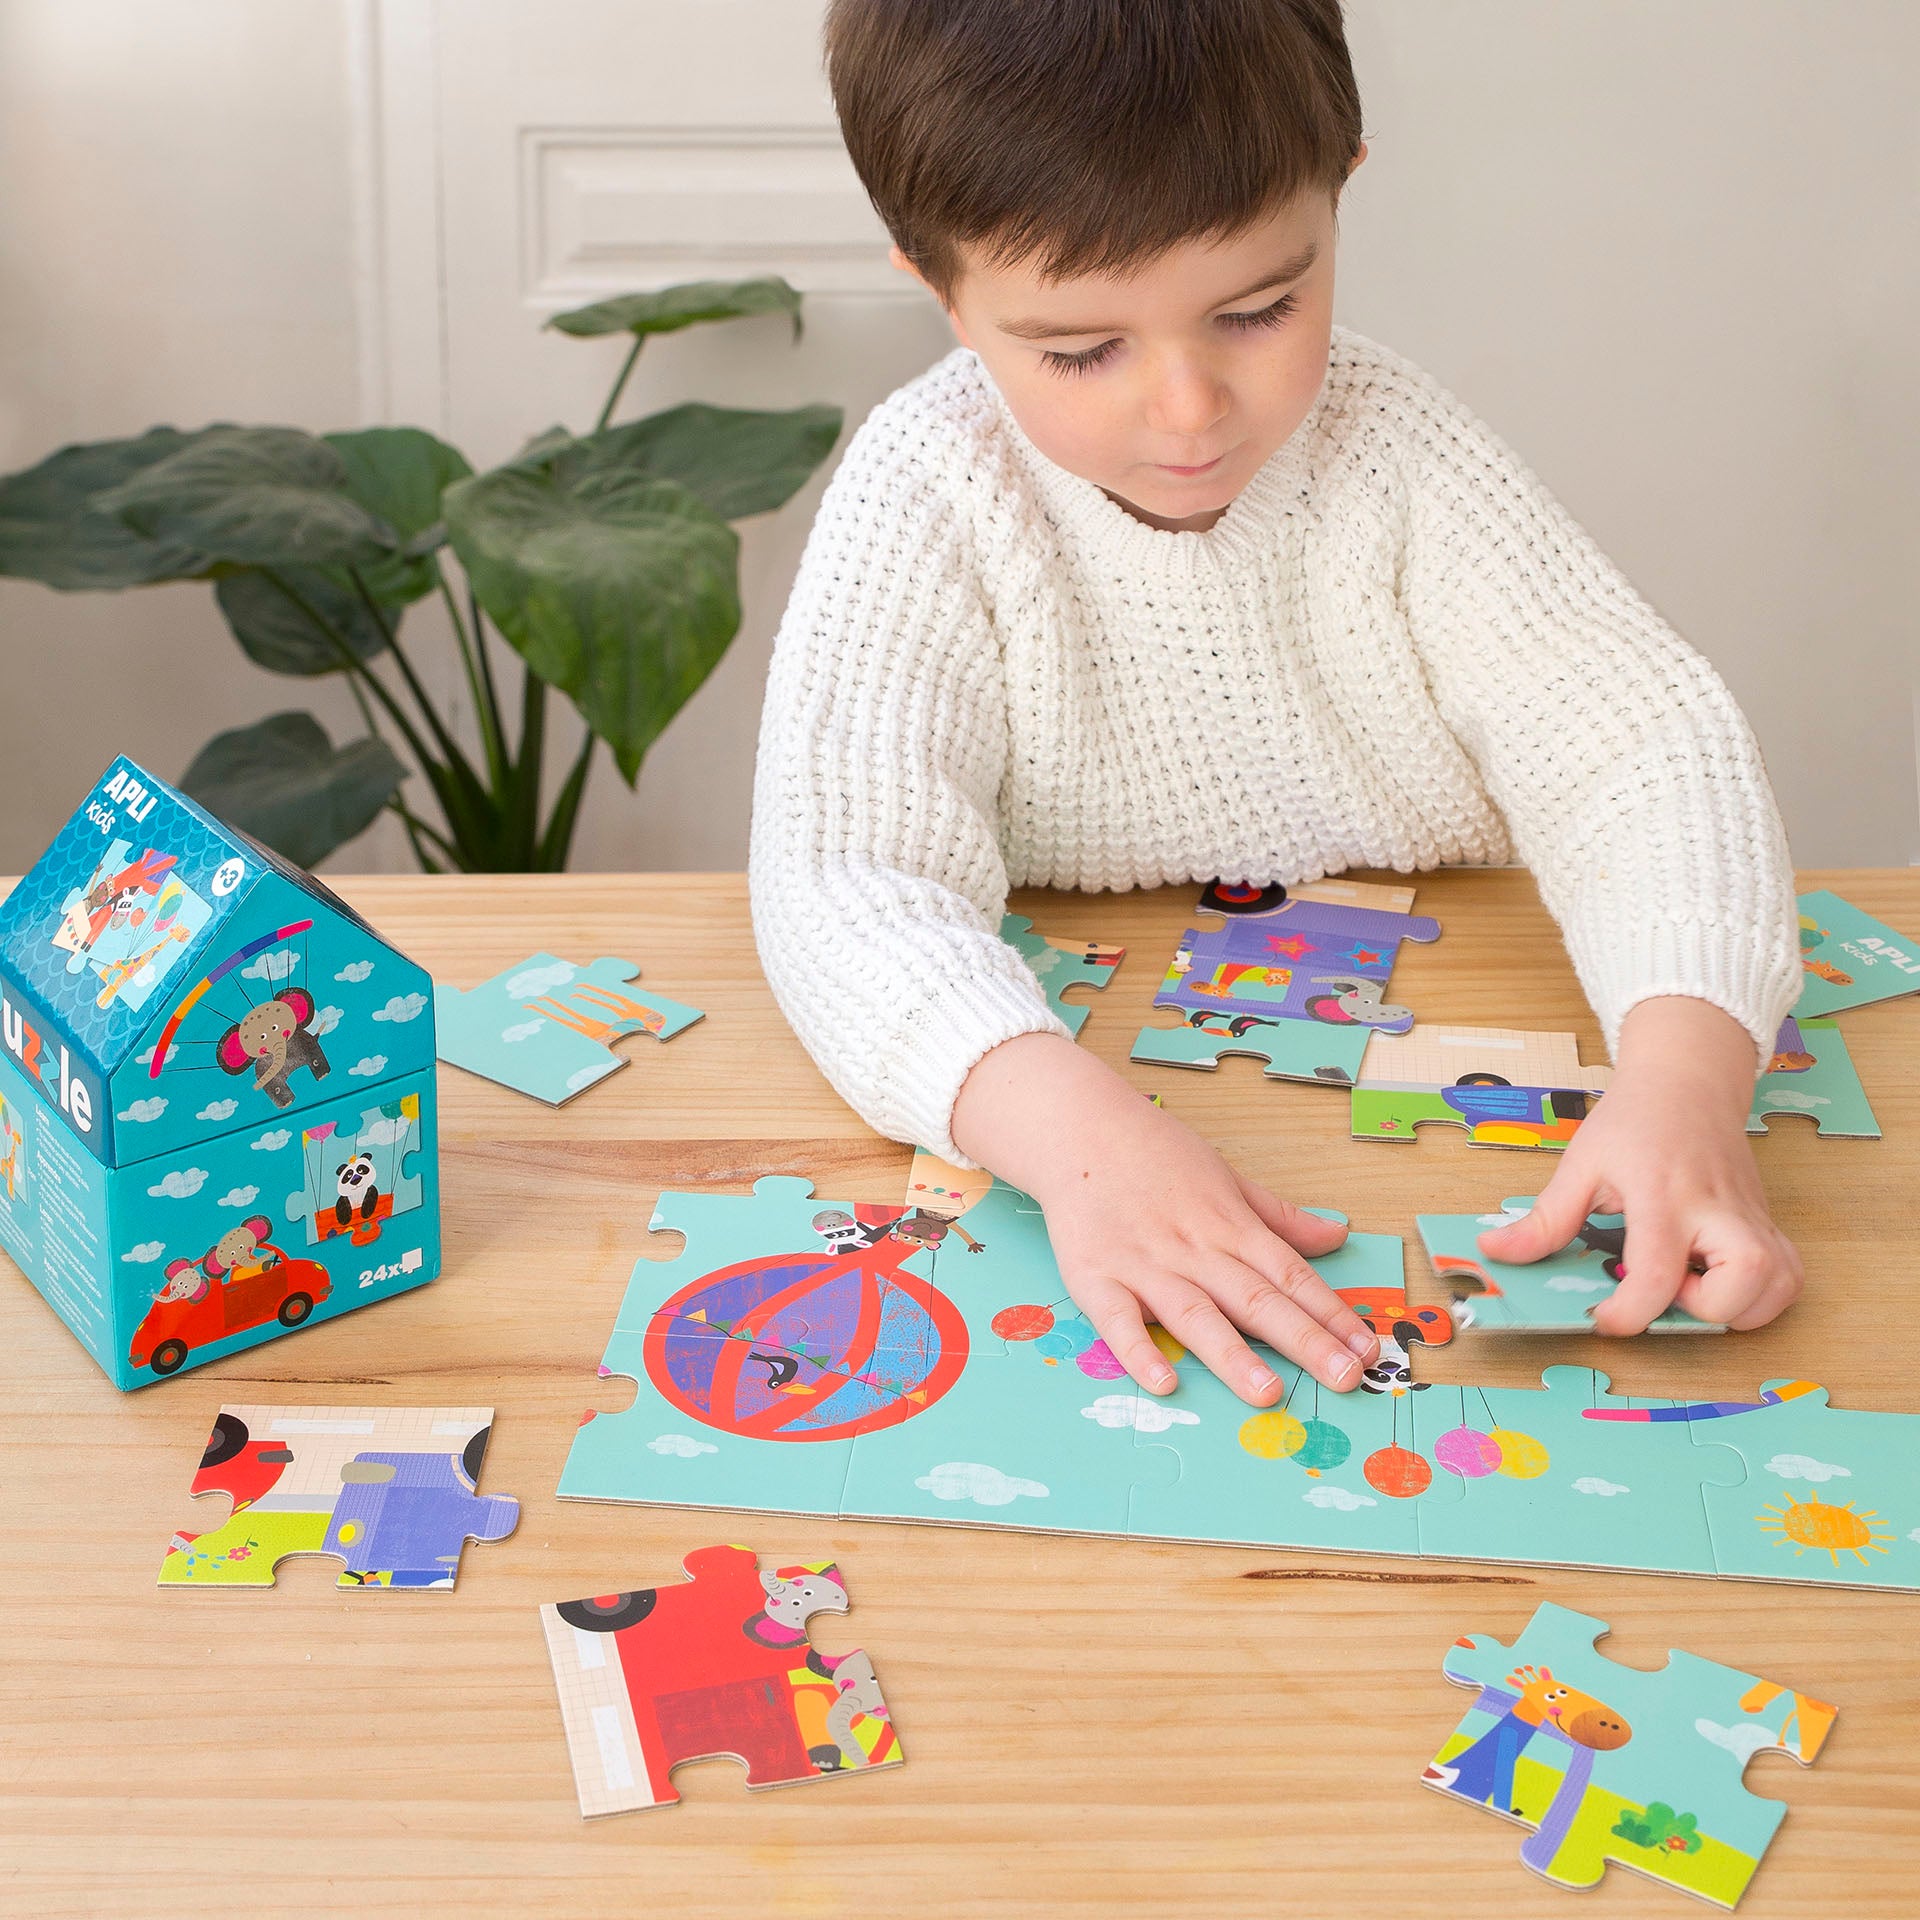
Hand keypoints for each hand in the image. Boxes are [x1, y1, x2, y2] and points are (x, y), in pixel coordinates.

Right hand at [950, 1032, 1378, 1402]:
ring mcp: (1144, 1265)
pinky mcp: (1096, 1277)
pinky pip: (1119, 1320)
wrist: (1079, 1127)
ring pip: (1196, 1314)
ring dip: (1232, 1355)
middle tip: (1346, 1377)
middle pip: (1256, 1299)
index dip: (1331, 1313)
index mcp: (1229, 1225)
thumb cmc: (1154, 1153)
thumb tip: (1336, 1236)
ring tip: (1268, 1393)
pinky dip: (1140, 1350)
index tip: (1368, 1347)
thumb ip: (1278, 1216)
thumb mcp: (1226, 1177)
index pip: (1291, 1274)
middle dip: (1305, 1341)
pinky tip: (1164, 1381)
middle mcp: (1194, 1248)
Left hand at [1474, 997, 1802, 1331]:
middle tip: (1663, 1288)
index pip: (1657, 1272)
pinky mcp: (1768, 1221)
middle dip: (1703, 1310)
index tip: (1605, 1320)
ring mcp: (1750, 1216)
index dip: (1630, 1312)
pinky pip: (1789, 1275)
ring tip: (1693, 1286)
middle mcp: (1717, 1209)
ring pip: (1779, 1284)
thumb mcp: (1581, 1164)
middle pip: (1745, 1282)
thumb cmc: (1633, 1120)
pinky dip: (1765, 1295)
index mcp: (1662, 1195)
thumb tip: (1497, 1252)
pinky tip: (1720, 1280)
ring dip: (1739, 1308)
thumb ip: (1545, 1218)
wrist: (1687, 1081)